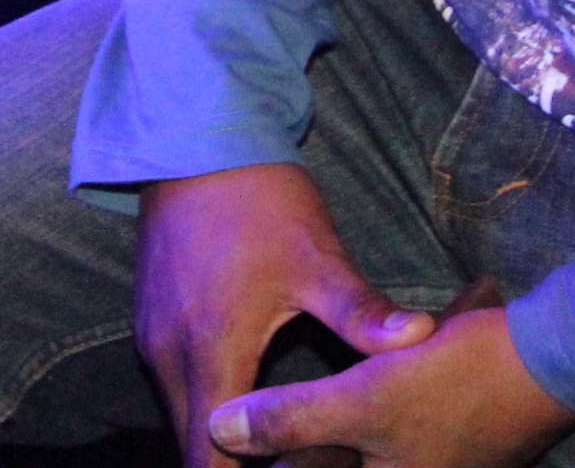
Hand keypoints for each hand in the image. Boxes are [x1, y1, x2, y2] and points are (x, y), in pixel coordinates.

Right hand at [136, 163, 434, 467]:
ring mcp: (155, 337)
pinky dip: (207, 407)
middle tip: (297, 465)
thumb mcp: (317, 258)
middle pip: (192, 448)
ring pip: (182, 418)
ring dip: (219, 440)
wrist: (195, 138)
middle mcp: (170, 356)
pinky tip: (248, 403)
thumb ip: (361, 311)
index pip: (210, 458)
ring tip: (278, 449)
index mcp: (212, 352)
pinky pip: (177, 386)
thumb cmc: (258, 198)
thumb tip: (422, 339)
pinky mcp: (152, 320)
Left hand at [205, 303, 574, 467]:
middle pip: (326, 467)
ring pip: (350, 457)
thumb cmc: (458, 380)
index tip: (223, 454)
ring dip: (316, 440)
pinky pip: (378, 441)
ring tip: (268, 416)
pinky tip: (332, 400)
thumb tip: (220, 432)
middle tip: (240, 427)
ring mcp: (427, 467)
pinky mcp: (439, 443)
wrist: (552, 358)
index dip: (265, 464)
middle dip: (290, 448)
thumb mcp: (364, 398)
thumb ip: (292, 419)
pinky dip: (349, 425)